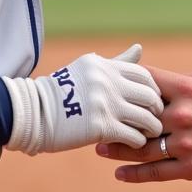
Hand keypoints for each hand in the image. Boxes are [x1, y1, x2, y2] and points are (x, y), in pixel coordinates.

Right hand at [2, 44, 163, 154]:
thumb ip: (117, 61)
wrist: (34, 112)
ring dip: (152, 128)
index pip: (144, 76)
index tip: (152, 99)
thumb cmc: (63, 90)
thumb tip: (140, 48)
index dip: (153, 89)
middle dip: (157, 109)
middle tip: (157, 118)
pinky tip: (136, 143)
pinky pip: (133, 136)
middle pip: (149, 96)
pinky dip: (139, 141)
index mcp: (106, 66)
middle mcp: (108, 82)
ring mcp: (106, 104)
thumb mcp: (90, 69)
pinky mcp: (101, 127)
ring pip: (146, 118)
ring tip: (151, 133)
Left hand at [96, 67, 191, 185]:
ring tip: (101, 148)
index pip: (146, 82)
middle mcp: (184, 114)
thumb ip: (181, 82)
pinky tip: (119, 173)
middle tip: (94, 121)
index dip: (122, 82)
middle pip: (138, 116)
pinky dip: (135, 174)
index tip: (104, 84)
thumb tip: (152, 79)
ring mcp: (187, 143)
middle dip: (114, 118)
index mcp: (189, 88)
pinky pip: (157, 172)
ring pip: (142, 147)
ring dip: (118, 148)